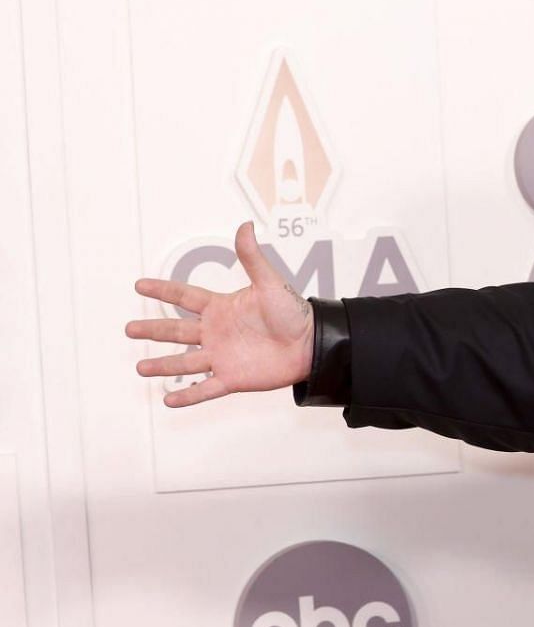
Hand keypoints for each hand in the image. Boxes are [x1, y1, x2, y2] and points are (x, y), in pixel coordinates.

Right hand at [126, 222, 315, 406]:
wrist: (311, 344)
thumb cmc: (293, 313)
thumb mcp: (270, 283)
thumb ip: (252, 258)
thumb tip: (245, 225)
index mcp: (221, 308)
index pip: (185, 296)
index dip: (163, 289)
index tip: (139, 285)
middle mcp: (216, 332)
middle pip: (177, 330)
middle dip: (153, 330)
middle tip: (129, 329)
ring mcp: (222, 356)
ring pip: (185, 362)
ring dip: (163, 365)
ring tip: (140, 368)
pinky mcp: (233, 378)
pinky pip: (205, 389)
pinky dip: (188, 396)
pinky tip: (168, 401)